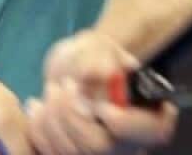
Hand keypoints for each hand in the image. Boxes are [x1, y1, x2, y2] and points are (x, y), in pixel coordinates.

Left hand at [27, 29, 177, 154]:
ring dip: (53, 117)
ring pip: (71, 151)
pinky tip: (38, 107)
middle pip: (99, 147)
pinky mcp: (73, 154)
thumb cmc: (94, 56)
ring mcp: (100, 154)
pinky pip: (51, 152)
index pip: (144, 132)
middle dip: (72, 114)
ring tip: (52, 90)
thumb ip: (101, 57)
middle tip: (63, 86)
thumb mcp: (99, 47)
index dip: (117, 118)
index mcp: (152, 119)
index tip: (98, 100)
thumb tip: (103, 72)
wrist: (74, 69)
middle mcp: (129, 146)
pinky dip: (39, 128)